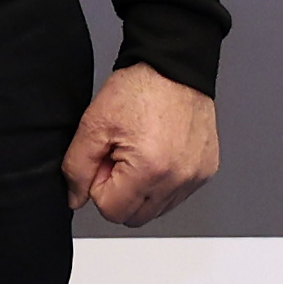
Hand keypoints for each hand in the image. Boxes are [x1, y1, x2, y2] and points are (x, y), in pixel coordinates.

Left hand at [61, 65, 218, 227]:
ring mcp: (196, 176)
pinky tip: (156, 154)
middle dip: (119, 193)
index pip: (111, 210)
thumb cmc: (139, 89)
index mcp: (150, 170)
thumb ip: (77, 168)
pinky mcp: (206, 170)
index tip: (104, 159)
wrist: (173, 67)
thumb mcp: (93, 125)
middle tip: (118, 157)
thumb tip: (76, 198)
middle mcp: (179, 178)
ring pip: (156, 209)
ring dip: (140, 190)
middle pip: (135, 217)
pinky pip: (176, 195)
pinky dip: (161, 183)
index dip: (99, 186)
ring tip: (138, 153)